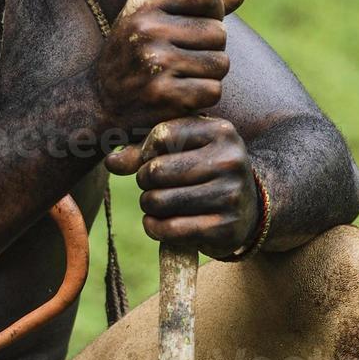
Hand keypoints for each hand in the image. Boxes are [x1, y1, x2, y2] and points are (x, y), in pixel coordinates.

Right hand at [91, 0, 245, 135]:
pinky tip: (181, 96)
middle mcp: (147, 29)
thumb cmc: (134, 54)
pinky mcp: (163, 94)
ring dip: (208, 75)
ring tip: (182, 77)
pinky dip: (203, 98)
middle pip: (218, 32)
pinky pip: (213, 91)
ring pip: (221, 64)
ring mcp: (155, 62)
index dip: (211, 10)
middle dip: (210, 49)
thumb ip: (197, 4)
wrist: (97, 101)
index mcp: (144, 3)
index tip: (196, 25)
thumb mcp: (153, 19)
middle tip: (184, 59)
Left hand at [106, 115, 260, 258]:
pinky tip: (156, 223)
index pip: (161, 135)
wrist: (247, 208)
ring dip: (148, 205)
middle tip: (153, 185)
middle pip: (156, 170)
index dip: (145, 151)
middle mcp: (230, 160)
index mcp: (220, 130)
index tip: (151, 158)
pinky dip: (154, 228)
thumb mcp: (181, 149)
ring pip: (159, 201)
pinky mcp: (226, 228)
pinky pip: (171, 228)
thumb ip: (142, 150)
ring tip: (155, 203)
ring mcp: (231, 195)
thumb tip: (111, 162)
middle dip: (144, 180)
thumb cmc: (202, 170)